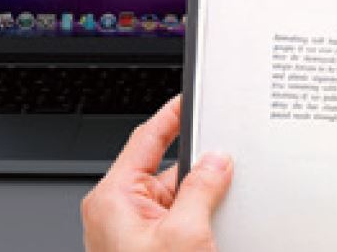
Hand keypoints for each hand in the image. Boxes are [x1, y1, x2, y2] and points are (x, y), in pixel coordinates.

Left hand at [82, 96, 234, 251]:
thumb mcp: (185, 233)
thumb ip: (202, 189)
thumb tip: (216, 161)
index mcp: (113, 197)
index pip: (146, 138)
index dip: (172, 115)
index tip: (190, 99)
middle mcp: (117, 211)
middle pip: (165, 168)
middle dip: (196, 170)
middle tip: (223, 172)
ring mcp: (130, 229)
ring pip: (173, 196)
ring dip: (197, 201)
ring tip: (209, 220)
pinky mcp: (145, 243)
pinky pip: (174, 217)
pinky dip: (195, 218)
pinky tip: (207, 229)